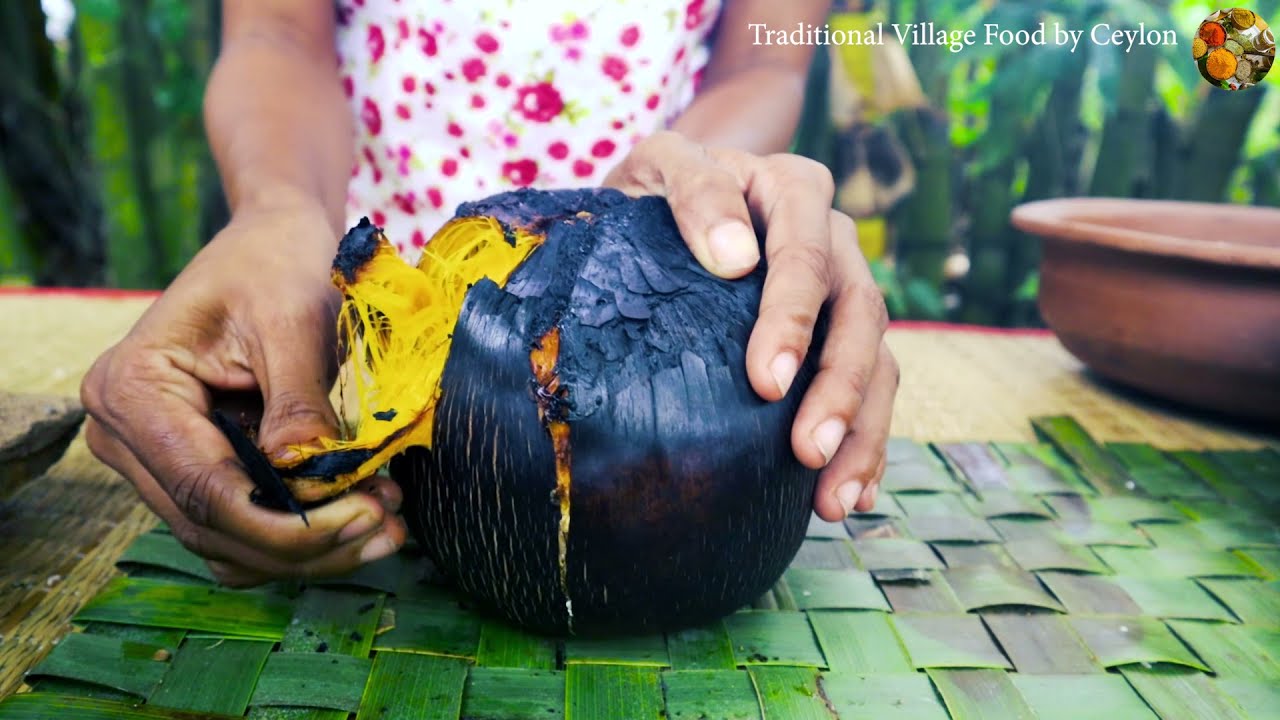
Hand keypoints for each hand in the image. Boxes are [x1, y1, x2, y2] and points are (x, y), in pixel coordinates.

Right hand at [81, 202, 406, 586]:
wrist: (273, 241)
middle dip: (305, 544)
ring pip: (226, 542)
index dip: (286, 524)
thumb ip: (298, 404)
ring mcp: (151, 457)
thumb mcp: (294, 322)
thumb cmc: (277, 263)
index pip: (205, 490)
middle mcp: (123, 432)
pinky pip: (239, 526)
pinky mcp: (191, 467)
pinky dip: (299, 533)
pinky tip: (362, 514)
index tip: (365, 516)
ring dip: (308, 550)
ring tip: (387, 525)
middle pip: (212, 526)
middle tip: (389, 529)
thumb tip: (306, 483)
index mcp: (132, 387)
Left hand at [605, 131, 898, 521]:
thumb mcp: (661, 164)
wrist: (662, 198)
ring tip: (835, 501)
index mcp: (795, 191)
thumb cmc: (656, 186)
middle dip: (840, 392)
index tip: (767, 384)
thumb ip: (695, 190)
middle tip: (808, 455)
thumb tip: (734, 259)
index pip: (806, 261)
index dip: (793, 323)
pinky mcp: (839, 333)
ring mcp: (844, 288)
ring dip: (862, 434)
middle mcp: (834, 239)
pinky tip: (855, 493)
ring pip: (878, 361)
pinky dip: (867, 443)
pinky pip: (873, 387)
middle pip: (859, 316)